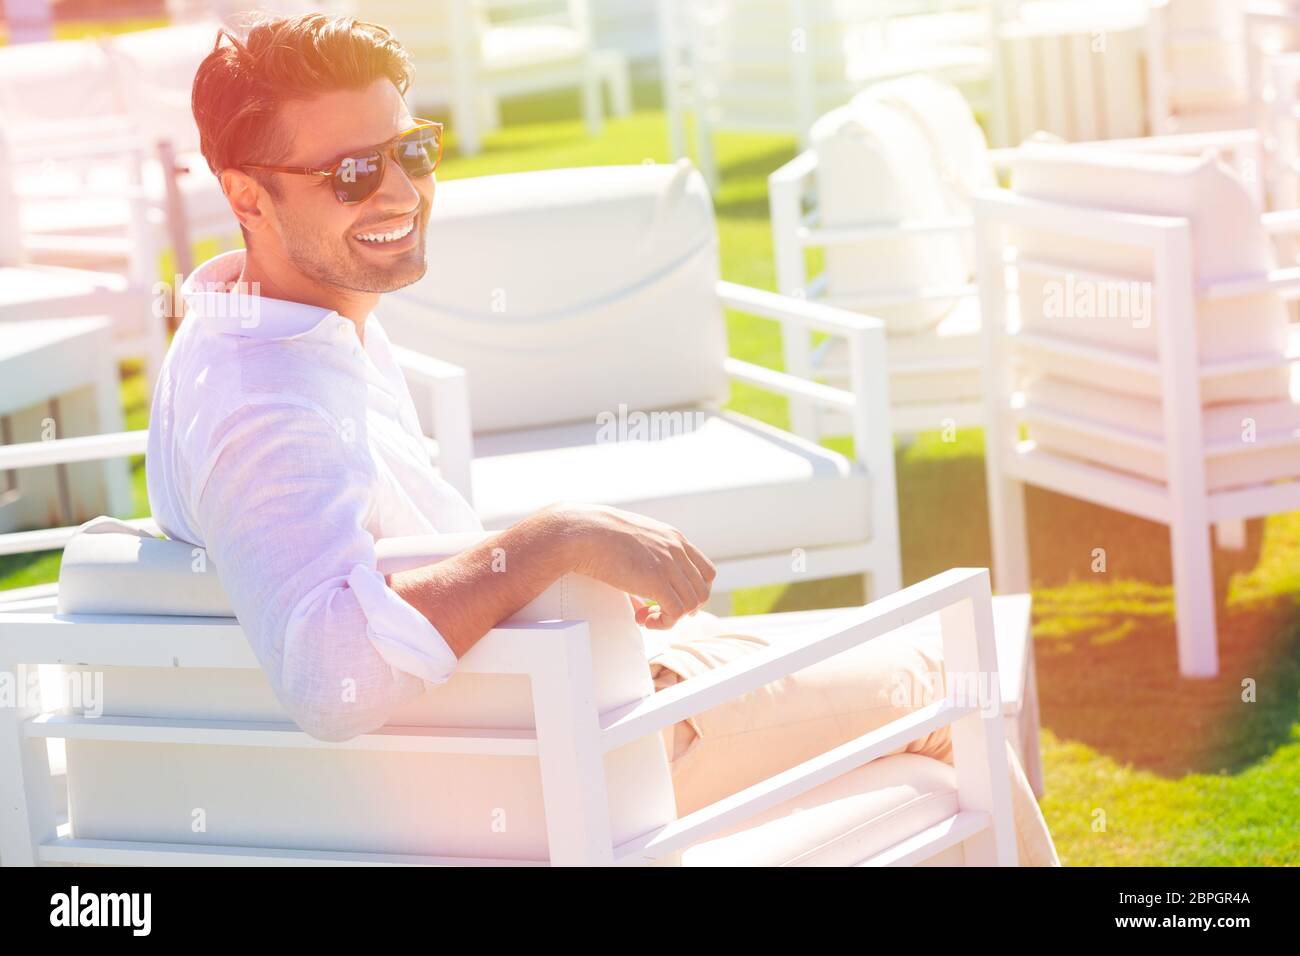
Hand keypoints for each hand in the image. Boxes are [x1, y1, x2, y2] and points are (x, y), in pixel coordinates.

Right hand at [549, 503, 716, 628]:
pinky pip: (676, 612)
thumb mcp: (631, 542)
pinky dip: (664, 623)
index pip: (705, 571)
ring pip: (693, 604)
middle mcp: (676, 550)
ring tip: (646, 617)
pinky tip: (643, 620)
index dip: (693, 592)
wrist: (583, 532)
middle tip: (656, 613)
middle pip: (702, 590)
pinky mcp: (656, 581)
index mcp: (673, 538)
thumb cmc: (598, 535)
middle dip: (683, 608)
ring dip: (672, 618)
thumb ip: (643, 562)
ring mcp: (668, 564)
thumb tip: (641, 594)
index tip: (673, 600)